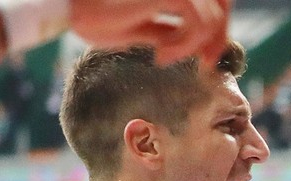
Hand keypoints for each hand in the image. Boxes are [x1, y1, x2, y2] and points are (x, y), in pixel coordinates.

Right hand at [70, 0, 231, 65]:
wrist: (68, 11)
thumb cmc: (99, 18)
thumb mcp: (145, 28)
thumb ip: (171, 30)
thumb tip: (198, 44)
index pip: (216, 1)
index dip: (220, 28)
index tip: (207, 58)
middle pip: (222, 5)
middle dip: (219, 38)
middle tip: (204, 64)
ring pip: (212, 17)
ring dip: (194, 46)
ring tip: (164, 57)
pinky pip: (197, 22)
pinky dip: (185, 45)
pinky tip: (160, 56)